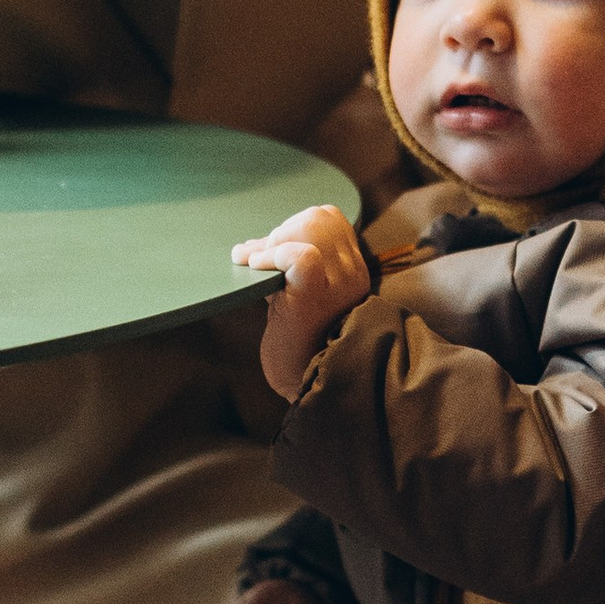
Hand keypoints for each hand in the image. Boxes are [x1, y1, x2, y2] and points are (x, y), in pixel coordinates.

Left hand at [232, 202, 370, 401]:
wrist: (302, 385)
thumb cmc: (295, 346)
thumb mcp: (295, 299)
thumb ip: (288, 269)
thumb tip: (254, 244)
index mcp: (351, 272)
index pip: (329, 218)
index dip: (296, 225)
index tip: (271, 250)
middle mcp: (351, 273)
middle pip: (319, 217)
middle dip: (281, 230)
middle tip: (258, 257)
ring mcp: (337, 283)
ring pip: (310, 227)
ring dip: (273, 241)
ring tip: (253, 262)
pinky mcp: (315, 295)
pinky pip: (299, 253)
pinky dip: (271, 254)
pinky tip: (253, 266)